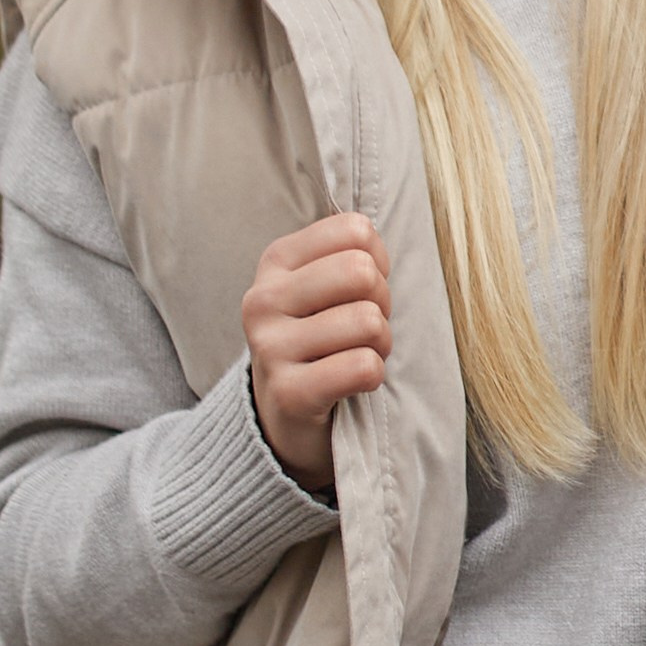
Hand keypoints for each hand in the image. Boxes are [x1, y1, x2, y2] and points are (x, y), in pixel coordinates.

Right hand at [241, 211, 390, 490]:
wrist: (283, 414)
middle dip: (381, 302)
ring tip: (358, 354)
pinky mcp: (288, 393)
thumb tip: (377, 246)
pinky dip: (373, 375)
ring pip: (367, 321)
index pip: (355, 231)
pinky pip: (362, 367)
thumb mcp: (321, 285)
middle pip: (361, 272)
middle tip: (366, 327)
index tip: (361, 289)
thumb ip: (348, 253)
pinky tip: (353, 383)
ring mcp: (271, 347)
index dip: (377, 261)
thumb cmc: (319, 337)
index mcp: (276, 261)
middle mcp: (264, 299)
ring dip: (380, 343)